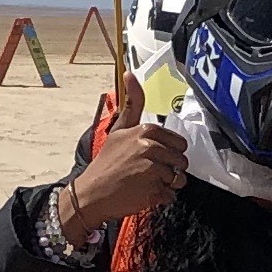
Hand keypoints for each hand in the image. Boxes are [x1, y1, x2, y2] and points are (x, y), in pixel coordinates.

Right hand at [59, 69, 185, 242]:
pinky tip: (143, 194)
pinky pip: (170, 196)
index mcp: (146, 131)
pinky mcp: (153, 191)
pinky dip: (160, 198)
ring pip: (178, 179)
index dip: (169, 152)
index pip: (179, 143)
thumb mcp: (119, 129)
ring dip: (166, 184)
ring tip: (145, 182)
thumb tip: (130, 73)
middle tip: (148, 172)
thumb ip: (132, 103)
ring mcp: (152, 170)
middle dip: (170, 169)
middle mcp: (150, 148)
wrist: (90, 193)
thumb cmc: (106, 163)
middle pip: (181, 161)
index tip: (153, 157)